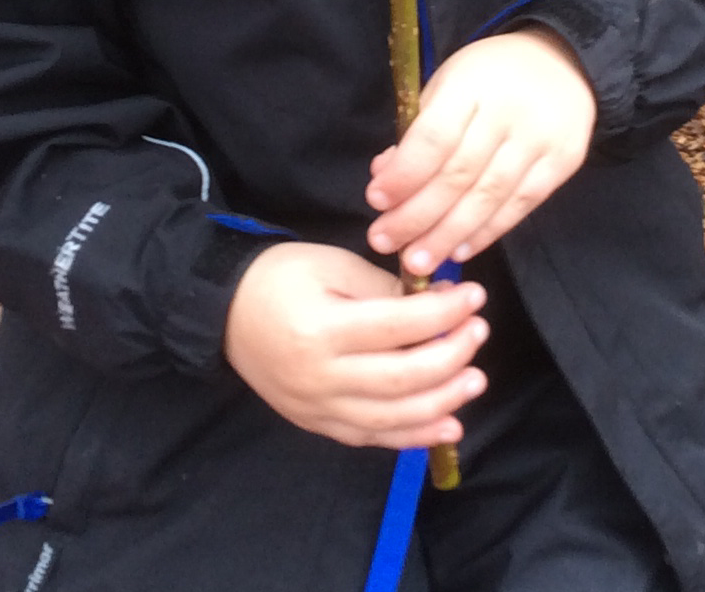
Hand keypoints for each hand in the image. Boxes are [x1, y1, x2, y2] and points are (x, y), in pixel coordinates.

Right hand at [224, 242, 487, 449]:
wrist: (225, 312)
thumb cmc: (281, 277)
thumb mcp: (332, 266)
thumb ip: (384, 289)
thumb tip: (438, 305)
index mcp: (321, 330)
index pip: (397, 327)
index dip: (443, 314)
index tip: (474, 296)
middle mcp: (319, 378)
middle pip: (400, 379)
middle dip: (451, 356)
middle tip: (479, 332)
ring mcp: (317, 408)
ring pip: (392, 418)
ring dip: (442, 402)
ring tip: (475, 381)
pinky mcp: (317, 424)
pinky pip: (372, 438)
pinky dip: (413, 436)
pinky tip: (447, 425)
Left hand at [365, 27, 595, 279]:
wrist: (562, 62)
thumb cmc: (489, 75)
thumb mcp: (448, 82)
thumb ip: (418, 129)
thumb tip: (384, 175)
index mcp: (472, 84)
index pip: (435, 137)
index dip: (404, 174)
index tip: (376, 201)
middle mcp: (508, 112)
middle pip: (459, 174)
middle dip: (418, 215)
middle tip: (385, 242)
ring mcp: (540, 139)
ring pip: (489, 197)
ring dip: (448, 234)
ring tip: (418, 260)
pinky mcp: (563, 162)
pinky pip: (521, 206)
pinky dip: (487, 232)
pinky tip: (460, 249)